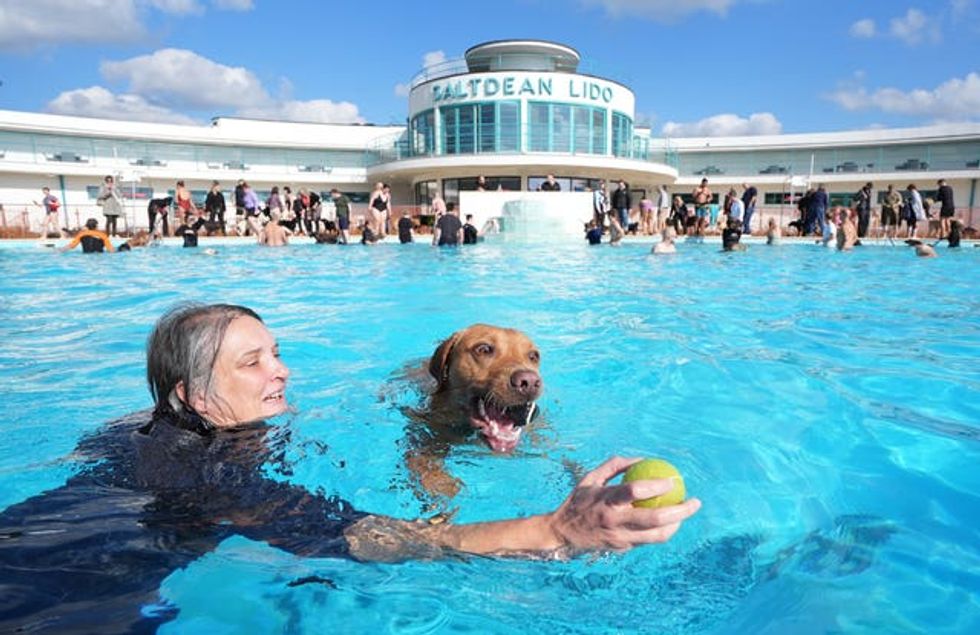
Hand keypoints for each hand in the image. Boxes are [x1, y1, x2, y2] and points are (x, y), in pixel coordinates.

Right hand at [546, 456, 700, 552]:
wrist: (563, 534)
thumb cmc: (578, 501)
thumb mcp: (590, 478)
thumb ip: (614, 466)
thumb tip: (640, 460)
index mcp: (606, 501)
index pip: (636, 491)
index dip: (657, 485)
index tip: (672, 479)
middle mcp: (614, 521)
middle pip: (654, 518)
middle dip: (680, 511)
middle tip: (695, 501)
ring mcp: (620, 538)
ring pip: (657, 535)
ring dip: (677, 524)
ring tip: (687, 512)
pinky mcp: (623, 548)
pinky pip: (649, 540)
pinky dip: (663, 530)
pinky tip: (671, 521)